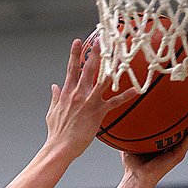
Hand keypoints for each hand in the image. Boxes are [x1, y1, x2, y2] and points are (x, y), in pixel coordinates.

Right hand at [44, 39, 131, 160]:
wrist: (60, 147)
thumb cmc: (56, 133)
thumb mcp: (52, 112)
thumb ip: (55, 97)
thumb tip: (53, 87)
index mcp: (67, 92)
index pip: (71, 69)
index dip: (74, 54)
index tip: (78, 41)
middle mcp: (79, 94)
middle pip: (88, 69)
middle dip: (95, 53)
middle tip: (102, 40)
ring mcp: (89, 102)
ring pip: (103, 80)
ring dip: (113, 68)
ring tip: (121, 57)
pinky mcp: (97, 113)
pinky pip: (114, 102)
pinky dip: (125, 96)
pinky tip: (136, 91)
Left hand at [121, 108, 187, 187]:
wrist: (135, 178)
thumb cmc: (132, 164)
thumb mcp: (131, 141)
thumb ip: (131, 129)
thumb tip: (123, 115)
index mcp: (166, 143)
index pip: (177, 126)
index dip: (183, 115)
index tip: (187, 100)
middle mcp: (174, 146)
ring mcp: (177, 151)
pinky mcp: (177, 156)